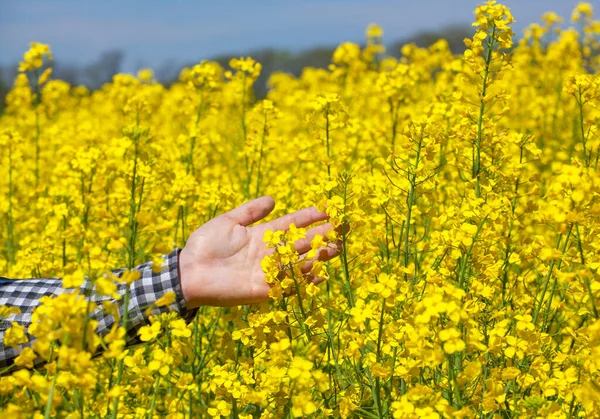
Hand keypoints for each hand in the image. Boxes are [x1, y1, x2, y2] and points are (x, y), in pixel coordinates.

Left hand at [178, 196, 339, 307]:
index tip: (328, 208)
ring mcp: (268, 271)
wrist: (188, 272)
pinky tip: (320, 274)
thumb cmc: (204, 245)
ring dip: (319, 256)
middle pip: (301, 243)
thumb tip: (273, 198)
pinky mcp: (264, 289)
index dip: (309, 217)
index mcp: (261, 235)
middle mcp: (269, 253)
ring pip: (300, 262)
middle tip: (345, 228)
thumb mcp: (228, 221)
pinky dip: (305, 280)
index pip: (292, 224)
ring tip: (338, 248)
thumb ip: (250, 211)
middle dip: (323, 235)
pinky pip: (289, 284)